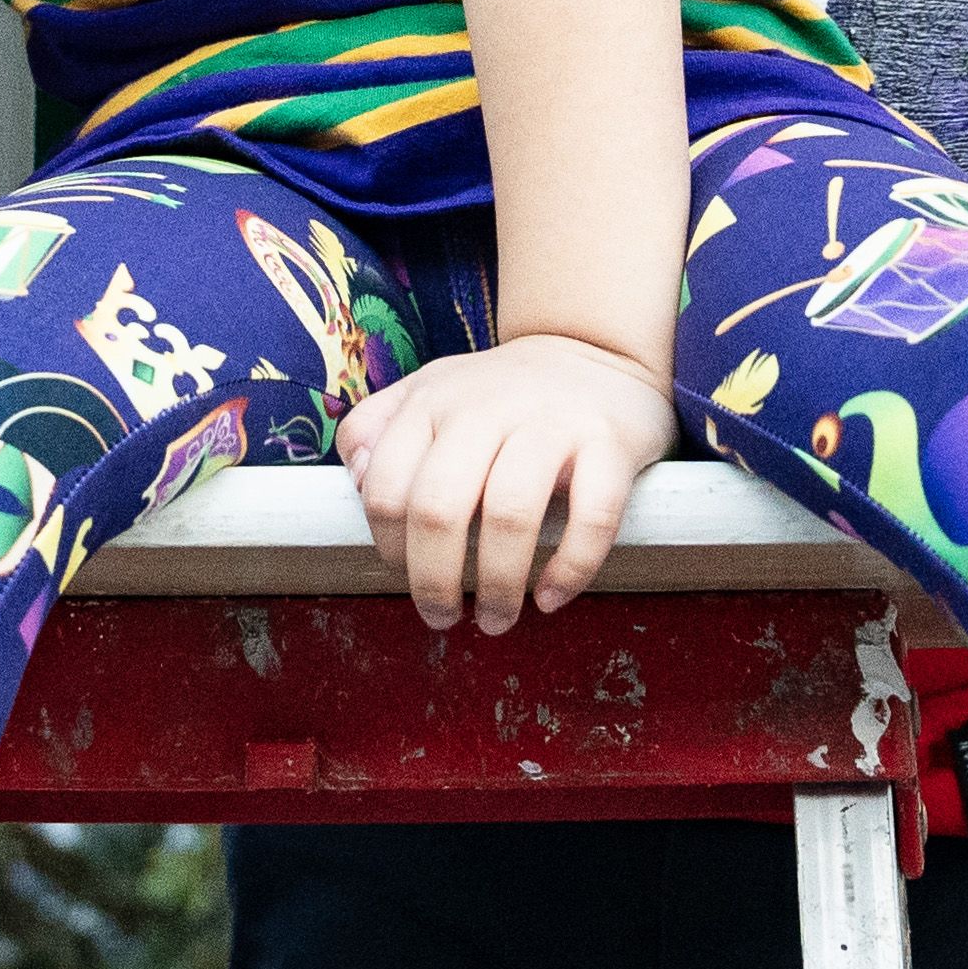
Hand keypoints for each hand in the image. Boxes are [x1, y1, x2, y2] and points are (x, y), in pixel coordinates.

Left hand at [340, 337, 678, 632]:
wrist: (593, 349)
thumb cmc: (498, 394)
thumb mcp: (427, 392)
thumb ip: (375, 428)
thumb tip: (357, 480)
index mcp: (433, 402)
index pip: (386, 488)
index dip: (389, 547)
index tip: (405, 575)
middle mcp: (487, 407)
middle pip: (439, 507)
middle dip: (433, 581)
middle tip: (442, 618)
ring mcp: (552, 422)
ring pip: (510, 513)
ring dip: (496, 585)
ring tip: (495, 619)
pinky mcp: (611, 442)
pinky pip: (593, 516)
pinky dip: (570, 568)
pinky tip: (550, 598)